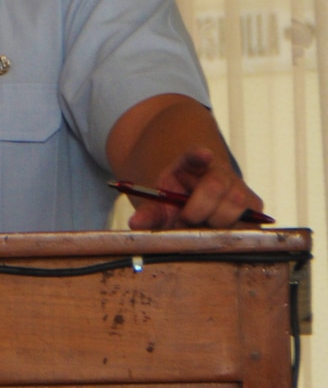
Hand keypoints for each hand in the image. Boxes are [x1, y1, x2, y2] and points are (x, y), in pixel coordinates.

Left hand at [128, 146, 266, 229]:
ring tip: (203, 227)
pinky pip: (253, 220)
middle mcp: (219, 172)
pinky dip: (237, 230)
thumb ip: (149, 214)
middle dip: (200, 210)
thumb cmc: (177, 203)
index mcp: (191, 164)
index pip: (194, 155)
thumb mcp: (159, 205)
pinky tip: (222, 232)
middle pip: (216, 187)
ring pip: (237, 203)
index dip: (199, 155)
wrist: (197, 204)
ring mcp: (239, 187)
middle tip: (187, 220)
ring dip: (218, 222)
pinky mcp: (253, 206)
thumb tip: (135, 224)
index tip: (203, 155)